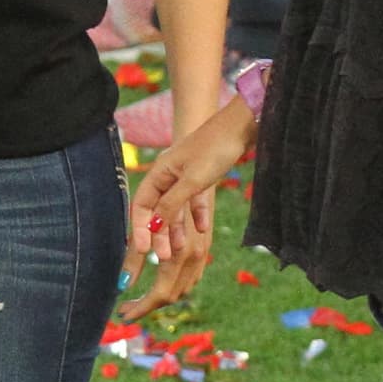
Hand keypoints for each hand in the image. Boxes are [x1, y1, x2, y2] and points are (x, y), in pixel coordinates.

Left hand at [117, 199, 212, 322]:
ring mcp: (203, 250)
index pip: (160, 294)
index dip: (141, 307)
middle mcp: (195, 255)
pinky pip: (190, 276)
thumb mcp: (146, 220)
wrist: (203, 160)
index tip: (122, 312)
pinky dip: (173, 284)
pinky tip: (159, 281)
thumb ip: (136, 251)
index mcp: (182, 253)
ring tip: (138, 298)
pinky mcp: (205, 244)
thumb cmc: (170, 187)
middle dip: (146, 305)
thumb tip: (122, 284)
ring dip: (160, 296)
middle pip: (170, 295)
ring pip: (182, 288)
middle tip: (125, 308)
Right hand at [127, 97, 255, 264]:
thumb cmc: (215, 148)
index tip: (144, 250)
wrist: (242, 124)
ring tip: (181, 249)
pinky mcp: (202, 175)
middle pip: (157, 210)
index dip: (140, 229)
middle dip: (159, 234)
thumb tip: (154, 228)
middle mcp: (168, 175)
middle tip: (164, 257)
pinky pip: (195, 200)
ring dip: (177, 229)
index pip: (142, 205)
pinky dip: (197, 215)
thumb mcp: (192, 180)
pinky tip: (202, 228)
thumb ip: (172, 204)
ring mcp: (185, 175)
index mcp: (159, 173)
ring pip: (176, 208)